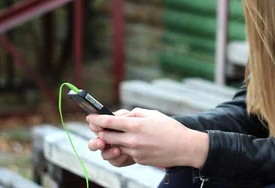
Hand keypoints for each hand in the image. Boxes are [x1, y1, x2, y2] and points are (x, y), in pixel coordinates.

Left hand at [86, 107, 208, 168]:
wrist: (184, 147)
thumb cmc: (170, 128)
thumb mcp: (152, 114)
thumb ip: (133, 113)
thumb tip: (119, 116)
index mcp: (136, 125)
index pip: (109, 122)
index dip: (96, 119)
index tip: (89, 117)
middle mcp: (133, 140)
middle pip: (106, 136)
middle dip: (100, 131)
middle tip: (98, 127)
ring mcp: (135, 152)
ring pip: (114, 146)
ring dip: (112, 140)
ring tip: (116, 134)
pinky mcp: (138, 160)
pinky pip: (126, 152)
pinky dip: (126, 146)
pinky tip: (135, 141)